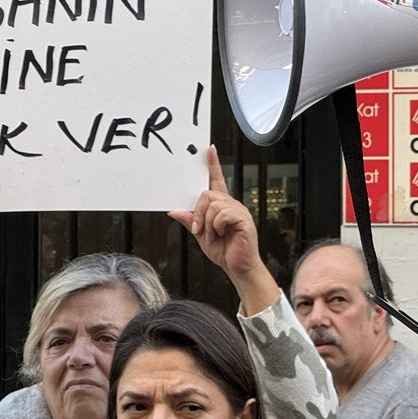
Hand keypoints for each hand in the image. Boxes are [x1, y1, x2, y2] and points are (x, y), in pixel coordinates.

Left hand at [169, 146, 264, 278]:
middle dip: (198, 212)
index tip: (209, 150)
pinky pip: (222, 214)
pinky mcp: (243, 219)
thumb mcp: (200, 235)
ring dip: (206, 222)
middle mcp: (231, 205)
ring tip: (211, 235)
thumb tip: (174, 211)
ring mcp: (238, 211)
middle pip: (207, 193)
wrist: (238, 267)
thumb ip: (190, 221)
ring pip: (213, 204)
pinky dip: (215, 226)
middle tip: (198, 229)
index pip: (217, 181)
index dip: (213, 165)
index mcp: (222, 206)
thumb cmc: (224, 251)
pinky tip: (220, 234)